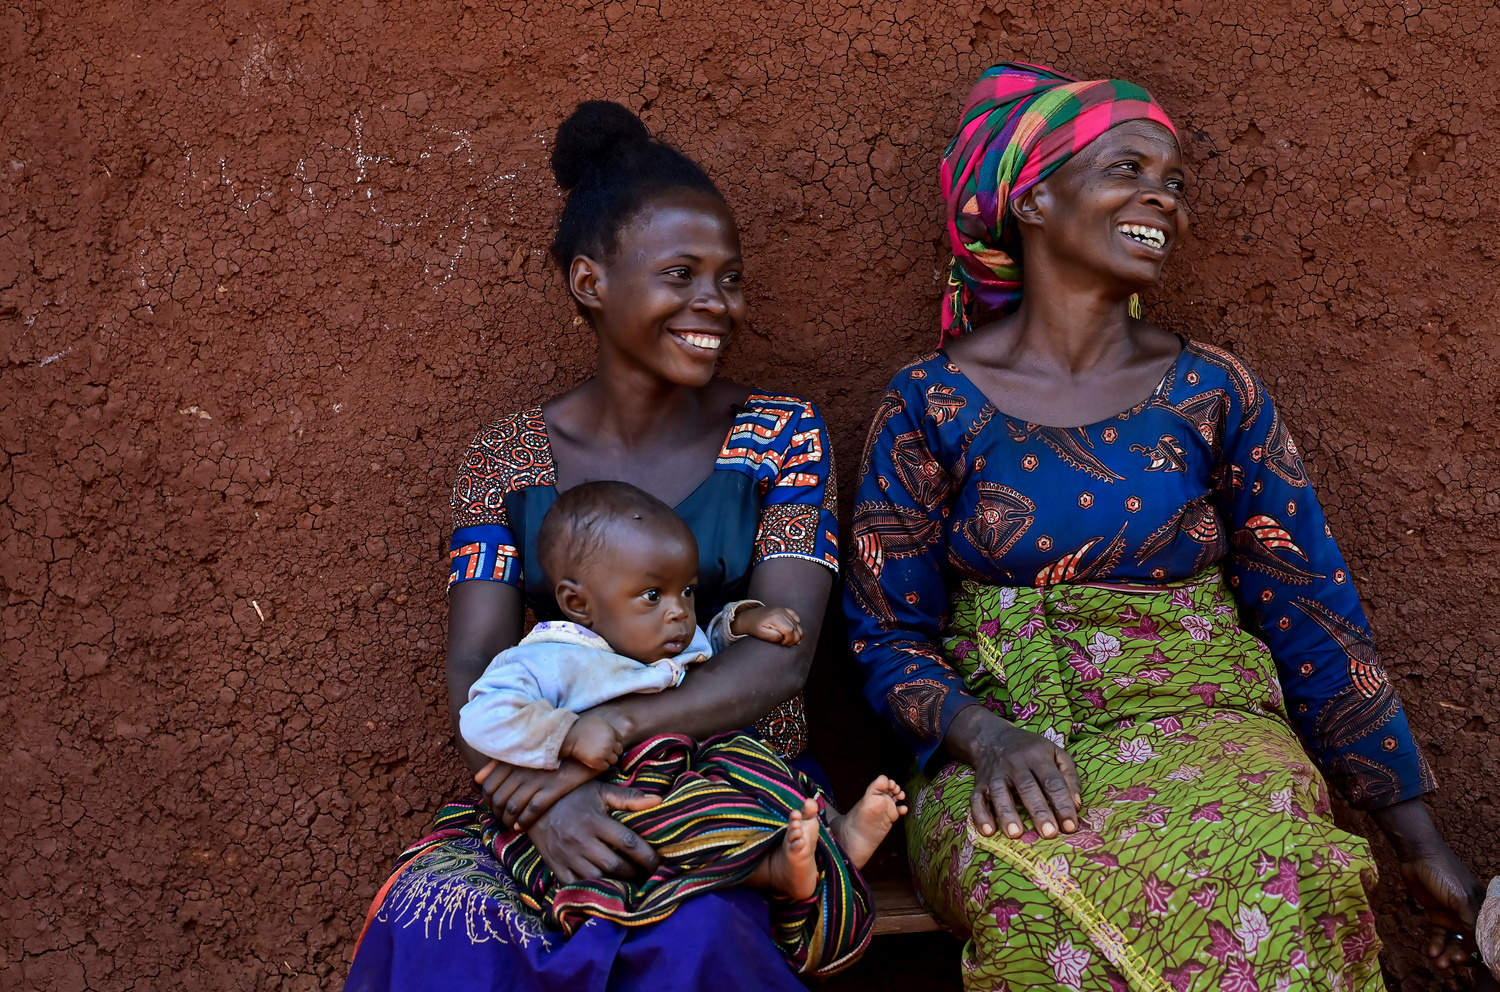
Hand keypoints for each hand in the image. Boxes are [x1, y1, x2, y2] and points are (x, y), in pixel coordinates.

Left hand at [475, 757, 597, 830]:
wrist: (586, 745)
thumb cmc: (552, 751)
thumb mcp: (525, 752)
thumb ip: (499, 763)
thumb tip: (478, 779)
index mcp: (513, 758)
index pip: (488, 785)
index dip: (488, 801)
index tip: (494, 808)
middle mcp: (522, 769)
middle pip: (498, 799)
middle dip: (497, 814)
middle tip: (502, 820)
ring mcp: (537, 779)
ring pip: (512, 807)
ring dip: (508, 821)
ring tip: (511, 825)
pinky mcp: (554, 788)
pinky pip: (532, 810)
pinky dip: (523, 822)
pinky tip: (522, 826)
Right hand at [526, 780, 662, 883]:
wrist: (534, 805)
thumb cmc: (573, 796)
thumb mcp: (600, 791)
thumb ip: (629, 798)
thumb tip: (658, 801)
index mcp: (595, 821)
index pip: (628, 843)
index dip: (647, 856)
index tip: (659, 864)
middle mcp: (581, 841)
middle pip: (615, 865)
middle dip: (635, 874)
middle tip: (648, 877)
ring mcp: (567, 856)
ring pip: (597, 879)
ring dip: (617, 885)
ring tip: (631, 886)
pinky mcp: (556, 867)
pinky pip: (576, 887)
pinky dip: (592, 891)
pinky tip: (606, 890)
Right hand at [562, 714, 624, 770]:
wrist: (569, 736)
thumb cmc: (581, 726)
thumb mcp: (597, 720)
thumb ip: (607, 727)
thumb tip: (610, 732)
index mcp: (611, 732)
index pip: (620, 739)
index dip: (615, 742)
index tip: (609, 744)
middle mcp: (610, 743)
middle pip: (619, 750)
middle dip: (613, 751)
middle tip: (606, 752)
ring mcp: (605, 753)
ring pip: (614, 760)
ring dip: (609, 759)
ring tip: (602, 758)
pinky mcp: (597, 762)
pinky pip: (606, 767)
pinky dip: (602, 766)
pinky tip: (597, 762)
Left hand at [731, 605, 802, 645]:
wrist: (749, 618)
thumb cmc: (754, 628)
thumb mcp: (761, 635)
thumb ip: (774, 637)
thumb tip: (785, 637)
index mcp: (775, 618)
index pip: (790, 631)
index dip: (789, 640)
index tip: (783, 644)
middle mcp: (781, 612)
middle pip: (796, 628)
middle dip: (794, 639)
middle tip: (786, 643)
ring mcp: (784, 610)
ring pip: (798, 624)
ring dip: (796, 634)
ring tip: (787, 639)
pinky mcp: (784, 610)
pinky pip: (796, 618)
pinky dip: (796, 625)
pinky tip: (790, 631)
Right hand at [944, 704, 1080, 839]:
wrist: (994, 738)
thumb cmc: (1032, 751)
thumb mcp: (1056, 754)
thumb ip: (1070, 777)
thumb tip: (1076, 806)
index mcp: (1038, 756)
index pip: (1053, 781)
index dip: (1062, 803)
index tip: (1071, 826)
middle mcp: (1015, 763)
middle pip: (1027, 787)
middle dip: (1038, 811)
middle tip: (1049, 833)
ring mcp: (995, 773)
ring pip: (999, 792)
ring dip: (1007, 813)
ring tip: (1016, 834)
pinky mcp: (979, 783)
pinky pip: (977, 799)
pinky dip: (980, 815)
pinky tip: (988, 831)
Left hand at [1370, 796, 1485, 971]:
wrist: (1417, 855)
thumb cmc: (1444, 873)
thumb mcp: (1461, 898)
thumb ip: (1471, 921)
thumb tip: (1477, 945)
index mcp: (1482, 908)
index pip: (1484, 936)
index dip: (1477, 951)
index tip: (1466, 961)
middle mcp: (1469, 914)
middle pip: (1469, 942)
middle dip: (1460, 955)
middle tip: (1450, 963)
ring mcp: (1452, 914)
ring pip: (1453, 941)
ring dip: (1447, 953)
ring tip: (1438, 962)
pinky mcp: (1436, 913)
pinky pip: (1438, 934)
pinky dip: (1435, 944)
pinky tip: (1430, 952)